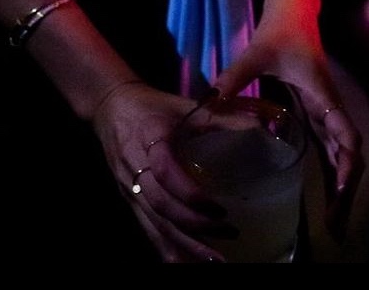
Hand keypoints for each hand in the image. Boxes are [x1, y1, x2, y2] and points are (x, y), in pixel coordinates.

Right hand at [88, 79, 237, 262]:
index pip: (165, 173)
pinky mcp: (130, 201)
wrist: (110, 107)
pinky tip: (185, 262)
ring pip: (154, 224)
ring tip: (213, 260)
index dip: (190, 193)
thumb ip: (218, 117)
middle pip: (161, 206)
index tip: (218, 206)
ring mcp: (130, 188)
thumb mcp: (183, 105)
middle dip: (194, 226)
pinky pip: (147, 230)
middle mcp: (136, 168)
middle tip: (228, 233)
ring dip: (183, 245)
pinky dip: (166, 249)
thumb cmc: (151, 106)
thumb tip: (258, 129)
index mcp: (150, 140)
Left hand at [212, 20, 364, 245]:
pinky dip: (333, 174)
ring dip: (341, 187)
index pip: (344, 134)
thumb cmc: (279, 32)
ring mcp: (326, 113)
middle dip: (346, 189)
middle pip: (348, 155)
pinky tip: (328, 197)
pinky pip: (330, 150)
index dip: (346, 163)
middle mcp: (330, 108)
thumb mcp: (256, 54)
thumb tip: (209, 101)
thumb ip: (235, 77)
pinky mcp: (317, 114)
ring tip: (334, 222)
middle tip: (335, 225)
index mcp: (322, 96)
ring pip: (342, 156)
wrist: (294, 13)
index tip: (340, 189)